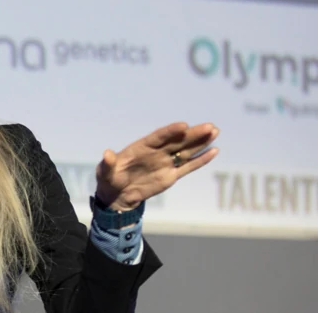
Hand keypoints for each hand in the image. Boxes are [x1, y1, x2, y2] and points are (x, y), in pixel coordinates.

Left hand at [95, 122, 218, 210]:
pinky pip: (188, 166)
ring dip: (200, 142)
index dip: (171, 131)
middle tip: (209, 126)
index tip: (184, 125)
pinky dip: (200, 159)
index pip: (159, 137)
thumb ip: (108, 164)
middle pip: (177, 141)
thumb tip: (106, 154)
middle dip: (193, 134)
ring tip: (215, 131)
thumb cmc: (109, 179)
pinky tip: (213, 151)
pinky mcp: (171, 175)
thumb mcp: (106, 172)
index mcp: (141, 147)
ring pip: (186, 151)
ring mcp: (165, 162)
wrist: (118, 195)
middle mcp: (156, 152)